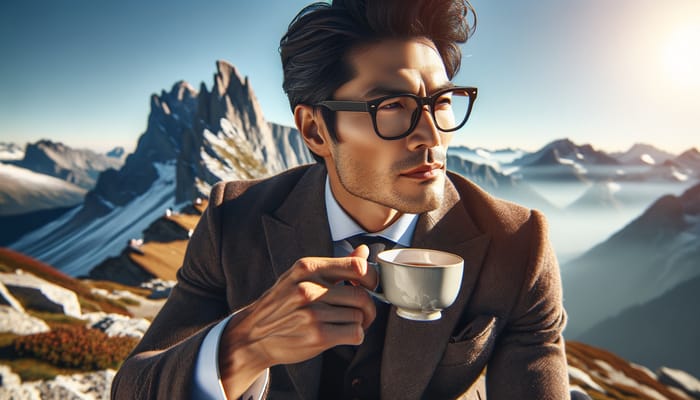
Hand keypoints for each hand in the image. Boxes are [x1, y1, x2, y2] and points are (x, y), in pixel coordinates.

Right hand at [218, 245, 377, 397]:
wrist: (253, 333)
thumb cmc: (281, 303)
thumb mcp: (301, 276)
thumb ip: (335, 265)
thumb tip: (363, 252)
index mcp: (307, 268)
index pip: (356, 267)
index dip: (371, 278)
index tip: (370, 286)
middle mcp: (309, 288)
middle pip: (361, 295)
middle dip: (368, 306)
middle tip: (364, 312)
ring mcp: (312, 313)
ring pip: (359, 316)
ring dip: (360, 323)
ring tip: (348, 324)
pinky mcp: (317, 335)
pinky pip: (355, 333)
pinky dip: (356, 335)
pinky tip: (344, 334)